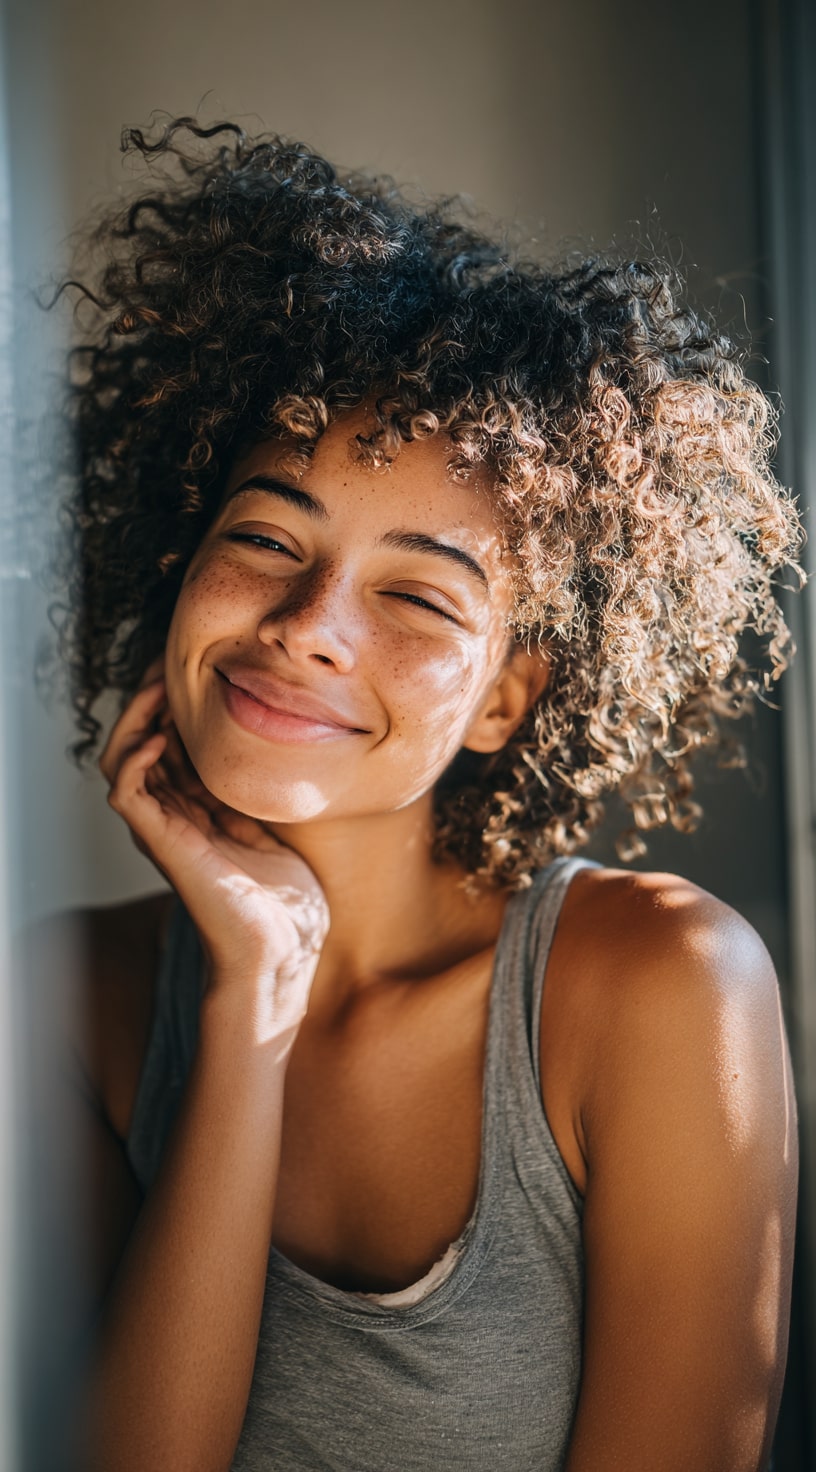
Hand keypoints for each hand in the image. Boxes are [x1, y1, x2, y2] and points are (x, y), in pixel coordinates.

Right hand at [99, 673, 328, 1030]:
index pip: (167, 741)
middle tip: (171, 663)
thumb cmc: (287, 899)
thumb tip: (278, 740)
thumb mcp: (278, 823)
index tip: (197, 666)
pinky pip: (125, 792)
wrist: (285, 951)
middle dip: (151, 697)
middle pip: (138, 740)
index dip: (174, 702)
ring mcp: (163, 830)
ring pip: (122, 758)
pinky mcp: (163, 844)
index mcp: (196, 808)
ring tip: (160, 687)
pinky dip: (135, 758)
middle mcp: (172, 815)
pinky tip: (162, 736)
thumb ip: (264, 789)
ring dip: (136, 716)